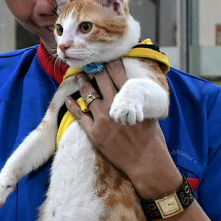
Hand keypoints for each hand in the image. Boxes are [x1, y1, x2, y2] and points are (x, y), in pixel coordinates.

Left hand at [66, 61, 180, 196]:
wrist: (146, 162)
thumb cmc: (152, 140)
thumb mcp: (148, 114)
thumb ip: (137, 102)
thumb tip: (130, 92)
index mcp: (130, 100)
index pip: (118, 75)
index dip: (112, 64)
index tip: (107, 58)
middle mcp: (114, 105)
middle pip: (102, 81)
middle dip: (96, 70)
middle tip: (91, 64)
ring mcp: (102, 119)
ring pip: (88, 95)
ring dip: (84, 83)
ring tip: (80, 77)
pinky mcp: (94, 132)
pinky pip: (79, 116)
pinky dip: (73, 105)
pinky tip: (68, 98)